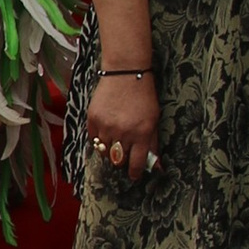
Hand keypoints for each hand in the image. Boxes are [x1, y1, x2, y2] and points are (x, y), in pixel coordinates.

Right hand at [88, 69, 160, 185]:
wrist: (125, 73)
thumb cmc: (143, 96)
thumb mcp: (154, 120)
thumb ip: (152, 143)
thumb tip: (156, 165)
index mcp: (142, 134)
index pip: (136, 164)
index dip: (135, 173)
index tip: (133, 175)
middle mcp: (123, 133)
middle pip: (118, 161)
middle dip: (122, 161)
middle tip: (125, 155)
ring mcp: (106, 127)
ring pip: (104, 152)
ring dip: (110, 151)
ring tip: (115, 141)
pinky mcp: (93, 120)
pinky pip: (93, 140)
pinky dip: (99, 140)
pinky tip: (106, 132)